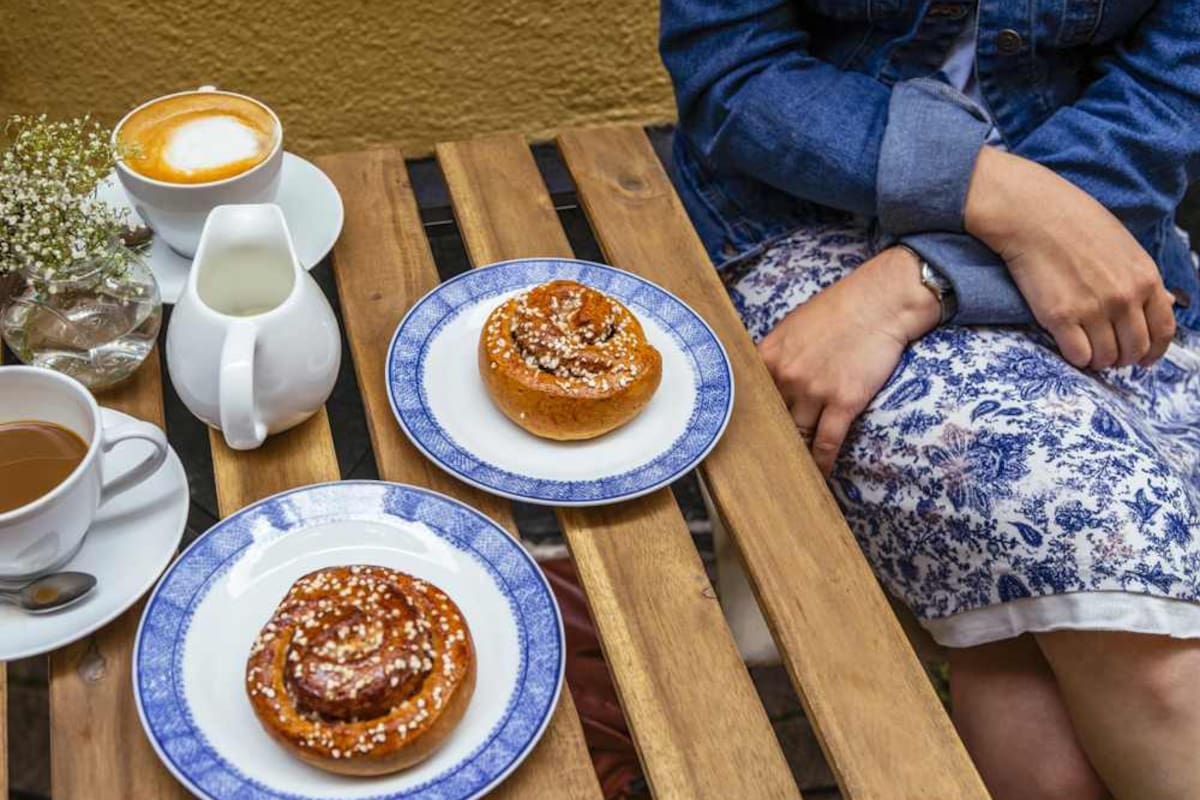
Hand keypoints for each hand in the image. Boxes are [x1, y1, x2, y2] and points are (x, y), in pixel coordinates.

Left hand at [758, 247, 938, 475]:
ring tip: (787, 475)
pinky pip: (826, 442)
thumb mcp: (794, 326)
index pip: (748, 398)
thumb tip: (767, 380)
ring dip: (793, 456)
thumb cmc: (840, 308)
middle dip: (766, 443)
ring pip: (796, 435)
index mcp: (769, 356)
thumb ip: (776, 355)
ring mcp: (814, 390)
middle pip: (769, 420)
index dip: (745, 422)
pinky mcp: (844, 401)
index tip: (740, 441)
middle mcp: (786, 375)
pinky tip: (817, 477)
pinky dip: (821, 463)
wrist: (881, 301)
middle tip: (759, 467)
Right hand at [965, 147, 1175, 369]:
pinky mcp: (1060, 317)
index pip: (1162, 330)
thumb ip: (1143, 278)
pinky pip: (1077, 355)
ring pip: (1105, 357)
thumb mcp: (1125, 247)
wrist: (1034, 215)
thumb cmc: (1076, 223)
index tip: (1143, 359)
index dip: (1154, 351)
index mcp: (1144, 278)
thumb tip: (1165, 301)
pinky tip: (1069, 345)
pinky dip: (1076, 357)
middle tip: (1108, 354)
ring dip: (1097, 360)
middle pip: (1134, 349)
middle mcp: (1124, 298)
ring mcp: (1092, 309)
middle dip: (1122, 358)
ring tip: (1087, 350)